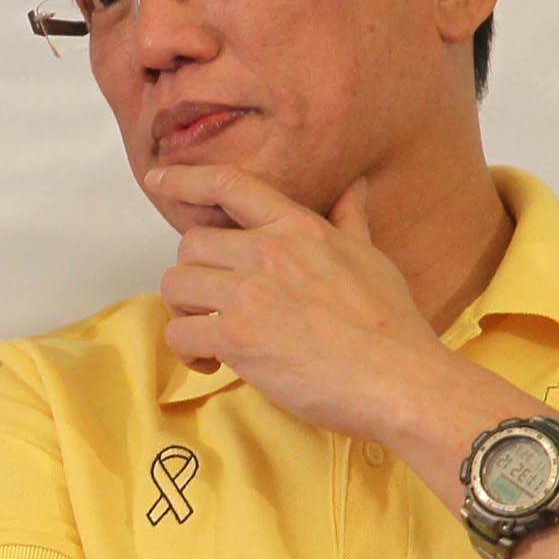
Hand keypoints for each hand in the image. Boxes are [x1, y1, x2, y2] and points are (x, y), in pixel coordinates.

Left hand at [145, 165, 445, 439]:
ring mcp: (250, 294)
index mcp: (298, 228)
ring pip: (176, 285)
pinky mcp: (238, 338)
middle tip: (211, 305)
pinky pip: (179, 334)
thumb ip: (350, 220)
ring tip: (208, 335)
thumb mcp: (372, 257)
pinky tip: (212, 365)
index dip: (185, 178)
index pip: (229, 184)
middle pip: (190, 244)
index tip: (158, 179)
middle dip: (194, 275)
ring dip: (184, 313)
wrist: (400, 379)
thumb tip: (355, 186)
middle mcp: (268, 252)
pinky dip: (186, 353)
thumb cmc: (391, 325)